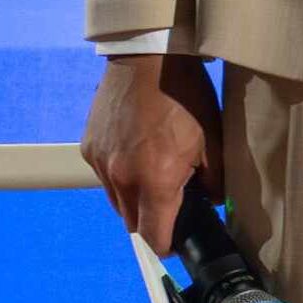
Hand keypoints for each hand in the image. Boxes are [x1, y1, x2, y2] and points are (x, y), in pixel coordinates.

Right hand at [81, 52, 221, 251]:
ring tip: (153, 172)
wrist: (148, 56)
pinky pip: (104, 176)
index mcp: (155, 181)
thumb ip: (213, 182)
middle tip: (171, 202)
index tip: (176, 240)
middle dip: (151, 221)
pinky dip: (119, 174)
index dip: (167, 245)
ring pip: (116, 201)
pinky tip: (135, 152)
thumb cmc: (185, 96)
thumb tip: (211, 203)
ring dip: (133, 199)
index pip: (154, 238)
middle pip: (132, 223)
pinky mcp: (89, 146)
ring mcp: (101, 162)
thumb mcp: (212, 141)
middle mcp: (122, 177)